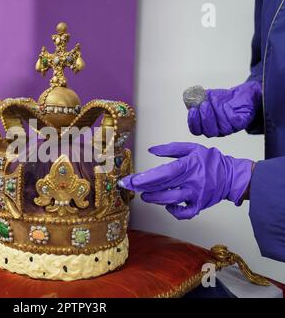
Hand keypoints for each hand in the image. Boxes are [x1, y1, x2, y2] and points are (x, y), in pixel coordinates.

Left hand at [118, 143, 252, 219]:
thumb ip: (170, 149)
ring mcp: (196, 195)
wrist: (232, 176)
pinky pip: (184, 213)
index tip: (131, 180)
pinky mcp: (200, 206)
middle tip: (130, 187)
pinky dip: (173, 211)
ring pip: (170, 200)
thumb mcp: (192, 148)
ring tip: (145, 195)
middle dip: (143, 188)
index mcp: (189, 165)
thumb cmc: (211, 161)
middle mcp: (192, 181)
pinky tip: (167, 205)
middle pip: (163, 187)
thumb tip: (151, 150)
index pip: (163, 173)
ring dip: (154, 199)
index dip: (145, 178)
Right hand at [188, 81, 261, 136]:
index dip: (193, 122)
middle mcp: (217, 130)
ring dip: (217, 112)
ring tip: (214, 99)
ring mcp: (229, 128)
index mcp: (205, 126)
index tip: (192, 110)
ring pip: (222, 126)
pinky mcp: (241, 123)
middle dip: (206, 117)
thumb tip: (188, 98)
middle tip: (204, 104)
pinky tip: (226, 104)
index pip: (196, 131)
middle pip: (209, 132)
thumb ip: (196, 99)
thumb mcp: (206, 97)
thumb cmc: (222, 99)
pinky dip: (228, 112)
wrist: (239, 95)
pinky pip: (233, 122)